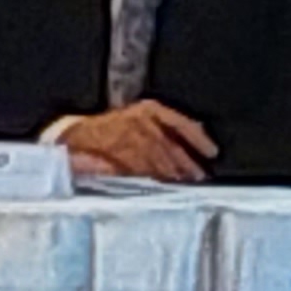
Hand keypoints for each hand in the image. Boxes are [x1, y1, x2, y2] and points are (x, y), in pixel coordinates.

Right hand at [65, 101, 215, 184]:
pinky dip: (153, 176)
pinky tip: (163, 182)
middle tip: (200, 175)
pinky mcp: (115, 152)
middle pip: (172, 145)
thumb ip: (167, 130)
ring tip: (185, 181)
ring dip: (172, 171)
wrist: (77, 135)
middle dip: (187, 162)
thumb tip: (199, 143)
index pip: (182, 123)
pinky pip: (139, 167)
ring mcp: (127, 135)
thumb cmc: (116, 128)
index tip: (213, 153)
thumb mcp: (143, 121)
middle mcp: (141, 119)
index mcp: (151, 109)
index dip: (199, 139)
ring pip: (157, 158)